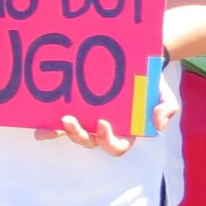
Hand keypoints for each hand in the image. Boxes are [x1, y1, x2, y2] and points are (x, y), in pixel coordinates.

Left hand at [34, 95, 176, 155]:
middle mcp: (104, 128)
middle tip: (69, 120)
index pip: (116, 146)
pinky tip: (39, 123)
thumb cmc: (151, 82)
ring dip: (60, 131)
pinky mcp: (74, 106)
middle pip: (89, 141)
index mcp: (125, 131)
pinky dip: (49, 125)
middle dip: (78, 135)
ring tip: (55, 121)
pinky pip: (59, 120)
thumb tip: (157, 125)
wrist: (137, 59)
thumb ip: (166, 109)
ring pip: (72, 133)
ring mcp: (87, 118)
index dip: (108, 140)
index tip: (103, 123)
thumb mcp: (164, 94)